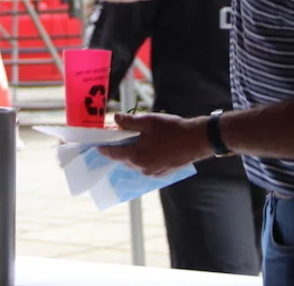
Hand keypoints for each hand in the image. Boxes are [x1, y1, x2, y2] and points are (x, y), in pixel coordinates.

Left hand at [97, 112, 212, 176]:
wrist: (197, 140)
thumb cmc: (173, 129)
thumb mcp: (148, 121)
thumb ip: (129, 122)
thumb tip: (115, 119)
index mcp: (136, 156)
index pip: (113, 153)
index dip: (104, 149)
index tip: (96, 146)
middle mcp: (142, 168)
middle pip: (123, 159)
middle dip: (118, 150)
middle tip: (115, 139)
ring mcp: (152, 173)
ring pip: (134, 163)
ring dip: (130, 154)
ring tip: (131, 141)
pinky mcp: (161, 173)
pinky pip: (145, 166)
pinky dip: (141, 158)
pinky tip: (145, 148)